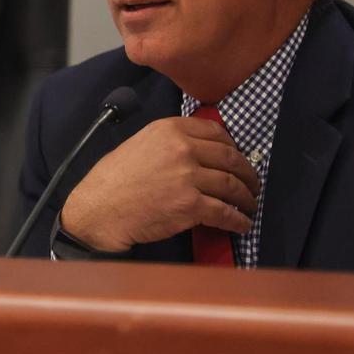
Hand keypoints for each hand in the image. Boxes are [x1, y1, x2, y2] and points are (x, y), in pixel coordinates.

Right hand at [60, 115, 260, 251]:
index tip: (238, 159)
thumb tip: (199, 152)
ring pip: (232, 185)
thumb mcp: (140, 144)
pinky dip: (237, 220)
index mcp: (170, 129)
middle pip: (230, 158)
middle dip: (247, 173)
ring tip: (249, 205)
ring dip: (246, 198)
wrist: (100, 209)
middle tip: (252, 184)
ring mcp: (187, 176)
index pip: (216, 132)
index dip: (234, 147)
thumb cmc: (115, 179)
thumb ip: (170, 142)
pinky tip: (241, 224)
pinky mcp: (190, 205)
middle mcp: (182, 148)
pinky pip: (224, 212)